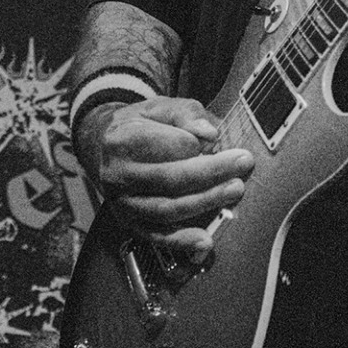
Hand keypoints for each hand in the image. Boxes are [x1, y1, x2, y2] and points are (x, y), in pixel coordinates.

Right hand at [78, 97, 254, 259]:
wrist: (104, 146)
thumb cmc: (142, 125)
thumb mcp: (160, 107)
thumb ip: (186, 115)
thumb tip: (209, 134)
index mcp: (122, 140)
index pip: (166, 146)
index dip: (196, 144)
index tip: (218, 139)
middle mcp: (118, 174)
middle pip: (170, 178)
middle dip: (211, 172)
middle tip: (243, 163)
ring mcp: (122, 202)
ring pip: (167, 209)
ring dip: (205, 202)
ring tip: (235, 190)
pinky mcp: (129, 222)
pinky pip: (157, 235)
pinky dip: (182, 241)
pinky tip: (206, 240)